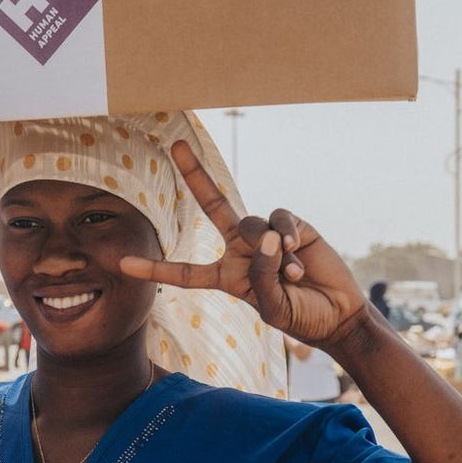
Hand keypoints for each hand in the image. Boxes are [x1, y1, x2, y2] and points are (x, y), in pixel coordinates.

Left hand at [118, 140, 366, 347]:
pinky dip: (286, 235)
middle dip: (195, 174)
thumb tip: (268, 237)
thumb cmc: (302, 317)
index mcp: (228, 277)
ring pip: (252, 223)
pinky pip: (279, 218)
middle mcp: (242, 250)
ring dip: (271, 250)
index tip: (123, 263)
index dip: (155, 269)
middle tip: (174, 146)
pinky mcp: (293, 226)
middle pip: (212, 206)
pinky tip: (298, 252)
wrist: (338, 313)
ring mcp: (266, 235)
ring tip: (291, 274)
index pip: (185, 273)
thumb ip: (262, 276)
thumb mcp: (274, 309)